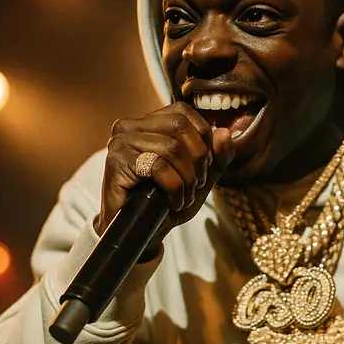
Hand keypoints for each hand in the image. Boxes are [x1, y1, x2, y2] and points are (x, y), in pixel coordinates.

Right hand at [97, 102, 234, 248]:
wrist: (139, 231)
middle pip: (180, 128)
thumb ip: (216, 155)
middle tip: (196, 184)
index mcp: (148, 122)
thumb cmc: (166, 200)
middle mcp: (130, 125)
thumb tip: (226, 133)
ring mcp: (121, 142)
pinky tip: (173, 202)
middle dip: (198, 159)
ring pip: (171, 148)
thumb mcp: (200, 176)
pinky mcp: (117, 162)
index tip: (206, 164)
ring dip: (187, 178)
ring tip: (184, 196)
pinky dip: (174, 188)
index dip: (203, 137)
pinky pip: (159, 167)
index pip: (183, 112)